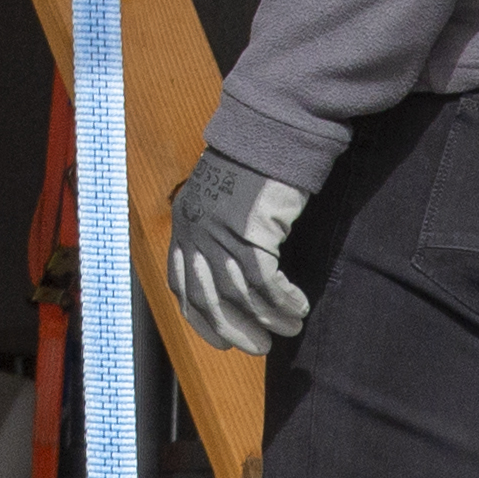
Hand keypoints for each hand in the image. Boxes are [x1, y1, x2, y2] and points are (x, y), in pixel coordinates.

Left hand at [166, 147, 312, 355]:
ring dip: (268, 318)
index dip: (201, 319)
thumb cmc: (252, 165)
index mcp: (184, 226)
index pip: (181, 286)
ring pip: (241, 295)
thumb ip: (215, 232)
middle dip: (235, 329)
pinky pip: (266, 282)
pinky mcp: (251, 233)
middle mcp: (196, 233)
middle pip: (209, 298)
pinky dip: (283, 300)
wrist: (269, 131)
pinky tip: (298, 307)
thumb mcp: (219, 199)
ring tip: (290, 327)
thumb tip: (228, 275)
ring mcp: (221, 233)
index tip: (223, 341)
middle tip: (259, 346)